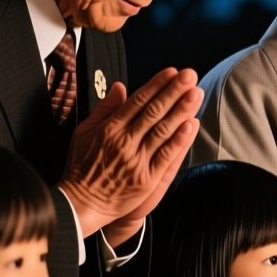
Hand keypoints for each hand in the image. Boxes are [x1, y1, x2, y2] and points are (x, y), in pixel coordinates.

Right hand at [59, 68, 202, 238]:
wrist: (80, 204)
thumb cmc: (81, 166)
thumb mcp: (84, 132)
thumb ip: (104, 108)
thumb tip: (120, 86)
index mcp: (109, 128)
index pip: (138, 101)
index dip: (156, 85)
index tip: (172, 72)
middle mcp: (124, 142)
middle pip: (153, 112)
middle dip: (173, 91)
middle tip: (189, 75)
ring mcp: (136, 161)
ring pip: (162, 131)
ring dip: (181, 110)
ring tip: (196, 93)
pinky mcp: (146, 179)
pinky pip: (165, 157)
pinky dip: (179, 141)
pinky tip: (191, 125)